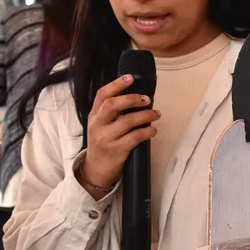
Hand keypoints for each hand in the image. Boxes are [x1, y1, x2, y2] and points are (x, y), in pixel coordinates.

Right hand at [81, 74, 159, 191]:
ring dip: (145, 115)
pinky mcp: (116, 151)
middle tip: (147, 99)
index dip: (116, 84)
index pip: (102, 95)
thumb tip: (134, 96)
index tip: (130, 78)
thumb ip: (111, 112)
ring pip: (127, 121)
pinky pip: (135, 137)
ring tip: (155, 114)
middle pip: (112, 105)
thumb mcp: (100, 126)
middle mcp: (97, 126)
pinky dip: (147, 132)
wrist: (95, 171)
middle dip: (132, 99)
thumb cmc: (102, 145)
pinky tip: (153, 130)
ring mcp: (105, 139)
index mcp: (94, 116)